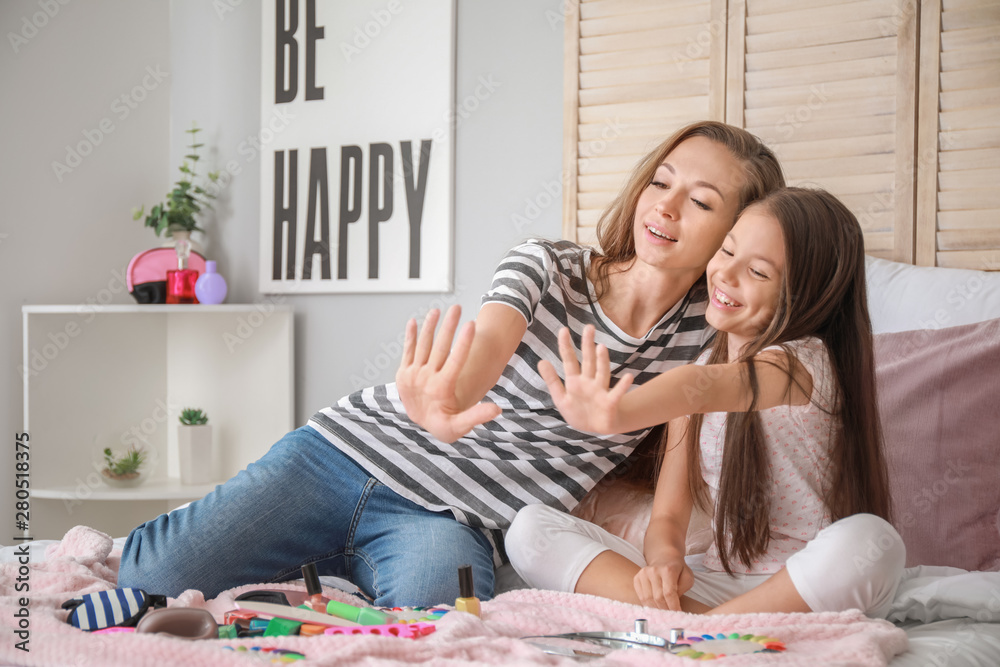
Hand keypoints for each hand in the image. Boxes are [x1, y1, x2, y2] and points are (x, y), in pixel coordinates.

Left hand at [396, 304, 501, 442]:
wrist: (421, 427)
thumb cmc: (445, 425)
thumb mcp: (460, 426)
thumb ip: (477, 416)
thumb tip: (497, 410)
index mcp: (441, 388)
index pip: (455, 361)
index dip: (464, 342)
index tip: (471, 325)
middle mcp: (426, 379)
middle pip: (439, 347)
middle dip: (448, 326)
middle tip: (457, 308)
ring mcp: (413, 374)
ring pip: (422, 345)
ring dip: (430, 326)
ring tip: (438, 310)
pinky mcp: (404, 373)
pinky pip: (407, 351)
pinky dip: (409, 336)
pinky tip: (413, 321)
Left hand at [537, 325, 632, 433]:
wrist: (596, 429)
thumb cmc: (579, 412)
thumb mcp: (560, 398)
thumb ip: (552, 381)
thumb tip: (541, 361)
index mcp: (575, 381)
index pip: (569, 360)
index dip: (566, 346)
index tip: (563, 330)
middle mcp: (588, 381)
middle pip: (588, 360)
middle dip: (587, 345)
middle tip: (589, 328)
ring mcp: (600, 390)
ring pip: (601, 372)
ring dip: (602, 361)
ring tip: (601, 347)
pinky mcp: (609, 402)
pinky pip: (617, 393)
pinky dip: (623, 386)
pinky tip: (629, 376)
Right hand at [633, 557, 693, 610]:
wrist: (664, 557)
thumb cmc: (678, 570)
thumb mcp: (687, 577)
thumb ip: (682, 589)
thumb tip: (673, 603)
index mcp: (668, 570)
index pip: (669, 593)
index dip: (673, 606)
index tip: (678, 614)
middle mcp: (653, 571)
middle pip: (658, 597)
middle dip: (666, 609)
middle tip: (671, 615)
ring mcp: (643, 574)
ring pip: (648, 599)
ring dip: (657, 609)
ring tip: (664, 613)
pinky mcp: (637, 578)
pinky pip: (641, 597)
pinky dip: (648, 605)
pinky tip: (655, 606)